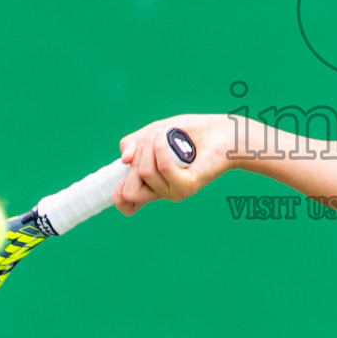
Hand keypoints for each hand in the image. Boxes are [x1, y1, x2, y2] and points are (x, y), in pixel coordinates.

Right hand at [113, 113, 238, 216]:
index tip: (119, 181)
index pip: (127, 205)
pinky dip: (161, 148)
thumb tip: (123, 160)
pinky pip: (163, 168)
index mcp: (150, 183)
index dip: (117, 197)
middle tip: (148, 144)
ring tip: (163, 136)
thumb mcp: (150, 133)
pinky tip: (168, 137)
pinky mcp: (187, 186)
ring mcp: (174, 191)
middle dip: (134, 161)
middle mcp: (161, 191)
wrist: (219, 131)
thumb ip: (131, 144)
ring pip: (144, 174)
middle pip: (129, 190)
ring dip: (149, 148)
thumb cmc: (186, 132)